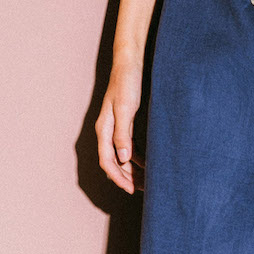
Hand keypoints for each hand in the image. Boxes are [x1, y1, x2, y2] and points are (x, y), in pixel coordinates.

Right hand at [96, 61, 145, 193]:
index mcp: (104, 129)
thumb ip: (122, 133)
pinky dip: (137, 158)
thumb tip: (122, 158)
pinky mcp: (126, 123)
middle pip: (113, 162)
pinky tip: (149, 164)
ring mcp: (116, 128)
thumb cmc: (127, 83)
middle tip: (142, 190)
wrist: (130, 63)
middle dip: (126, 178)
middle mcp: (107, 131)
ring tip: (147, 181)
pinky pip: (129, 147)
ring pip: (122, 157)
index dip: (118, 178)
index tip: (130, 190)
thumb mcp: (125, 108)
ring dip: (132, 170)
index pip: (107, 161)